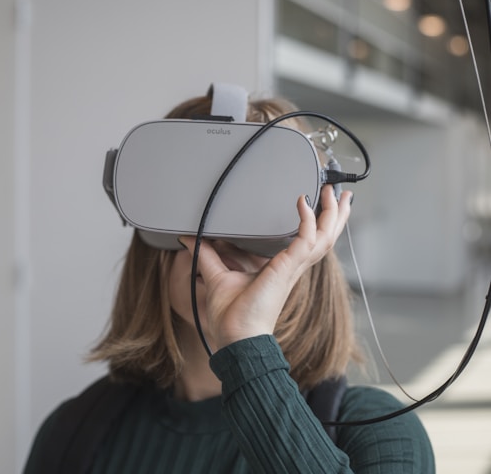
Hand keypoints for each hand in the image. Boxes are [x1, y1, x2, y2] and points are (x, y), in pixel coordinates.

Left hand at [180, 185, 351, 350]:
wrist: (236, 338)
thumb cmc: (232, 316)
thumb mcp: (217, 276)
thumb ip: (206, 254)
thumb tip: (189, 239)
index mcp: (283, 268)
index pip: (309, 241)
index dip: (318, 223)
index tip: (318, 203)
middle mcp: (293, 267)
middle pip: (325, 237)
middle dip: (335, 214)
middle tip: (340, 193)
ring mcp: (293, 268)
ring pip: (324, 237)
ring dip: (332, 214)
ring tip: (336, 193)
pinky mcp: (287, 268)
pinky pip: (305, 239)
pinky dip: (307, 220)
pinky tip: (302, 203)